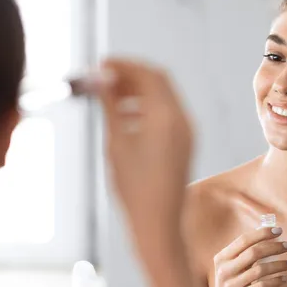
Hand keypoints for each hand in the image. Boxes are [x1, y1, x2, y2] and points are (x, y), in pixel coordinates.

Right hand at [96, 59, 192, 236]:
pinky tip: (125, 117)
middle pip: (158, 81)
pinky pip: (167, 114)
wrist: (159, 223)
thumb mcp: (116, 143)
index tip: (102, 63)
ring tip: (110, 97)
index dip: (124, 65)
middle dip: (131, 76)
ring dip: (138, 91)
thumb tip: (100, 79)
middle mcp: (182, 120)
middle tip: (104, 77)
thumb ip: (110, 106)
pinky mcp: (185, 144)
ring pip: (163, 97)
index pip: (148, 74)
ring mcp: (186, 132)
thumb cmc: (135, 189)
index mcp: (166, 117)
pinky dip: (147, 107)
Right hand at [206, 226, 286, 286]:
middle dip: (274, 247)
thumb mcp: (232, 270)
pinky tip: (286, 279)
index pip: (243, 240)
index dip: (262, 233)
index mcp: (222, 258)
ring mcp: (231, 285)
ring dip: (279, 264)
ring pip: (260, 270)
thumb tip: (268, 239)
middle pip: (253, 253)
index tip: (279, 231)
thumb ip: (244, 256)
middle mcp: (224, 269)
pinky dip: (276, 281)